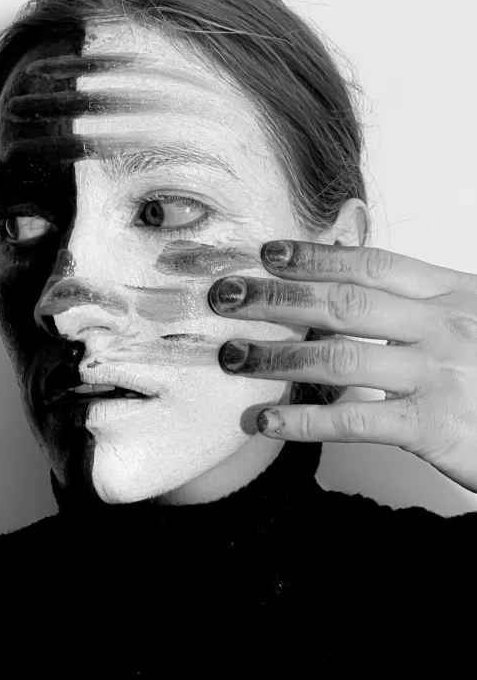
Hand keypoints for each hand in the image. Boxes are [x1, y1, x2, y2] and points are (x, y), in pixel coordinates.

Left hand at [208, 240, 476, 492]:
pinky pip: (354, 419)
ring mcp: (438, 374)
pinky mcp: (433, 427)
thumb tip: (350, 294)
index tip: (269, 253)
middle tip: (227, 295)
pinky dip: (304, 420)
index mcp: (453, 293)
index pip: (373, 264)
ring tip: (231, 356)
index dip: (317, 256)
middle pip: (344, 302)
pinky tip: (266, 420)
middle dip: (278, 297)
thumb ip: (419, 306)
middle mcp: (444, 325)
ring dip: (276, 356)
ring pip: (339, 357)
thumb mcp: (473, 320)